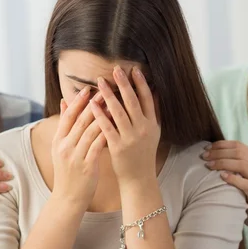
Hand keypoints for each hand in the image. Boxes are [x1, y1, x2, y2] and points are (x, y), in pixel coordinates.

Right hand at [50, 87, 106, 209]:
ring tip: (114, 104)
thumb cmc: (68, 172)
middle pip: (80, 121)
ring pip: (90, 131)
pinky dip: (106, 134)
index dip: (78, 102)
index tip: (89, 88)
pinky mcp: (86, 166)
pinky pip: (98, 146)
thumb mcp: (61, 148)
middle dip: (93, 104)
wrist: (67, 198)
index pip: (68, 116)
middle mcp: (65, 147)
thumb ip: (64, 125)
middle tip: (105, 89)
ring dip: (103, 116)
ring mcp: (75, 156)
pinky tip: (117, 126)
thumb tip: (65, 101)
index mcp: (58, 141)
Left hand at [90, 66, 159, 186]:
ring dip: (109, 95)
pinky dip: (100, 114)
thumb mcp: (153, 132)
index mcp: (152, 124)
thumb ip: (153, 112)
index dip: (141, 83)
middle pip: (133, 102)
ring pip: (119, 112)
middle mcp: (143, 129)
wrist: (139, 178)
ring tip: (100, 82)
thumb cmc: (143, 153)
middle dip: (124, 84)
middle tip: (116, 69)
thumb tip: (154, 90)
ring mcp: (131, 138)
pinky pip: (107, 127)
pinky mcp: (118, 147)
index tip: (134, 69)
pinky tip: (92, 103)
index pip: (147, 99)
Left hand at [201, 140, 247, 229]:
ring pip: (243, 165)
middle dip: (219, 153)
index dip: (221, 145)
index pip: (238, 145)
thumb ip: (232, 162)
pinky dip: (233, 178)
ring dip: (223, 163)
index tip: (207, 148)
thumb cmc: (245, 191)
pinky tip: (222, 176)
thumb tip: (210, 151)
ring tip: (209, 165)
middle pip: (239, 153)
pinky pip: (246, 184)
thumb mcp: (241, 173)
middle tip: (204, 157)